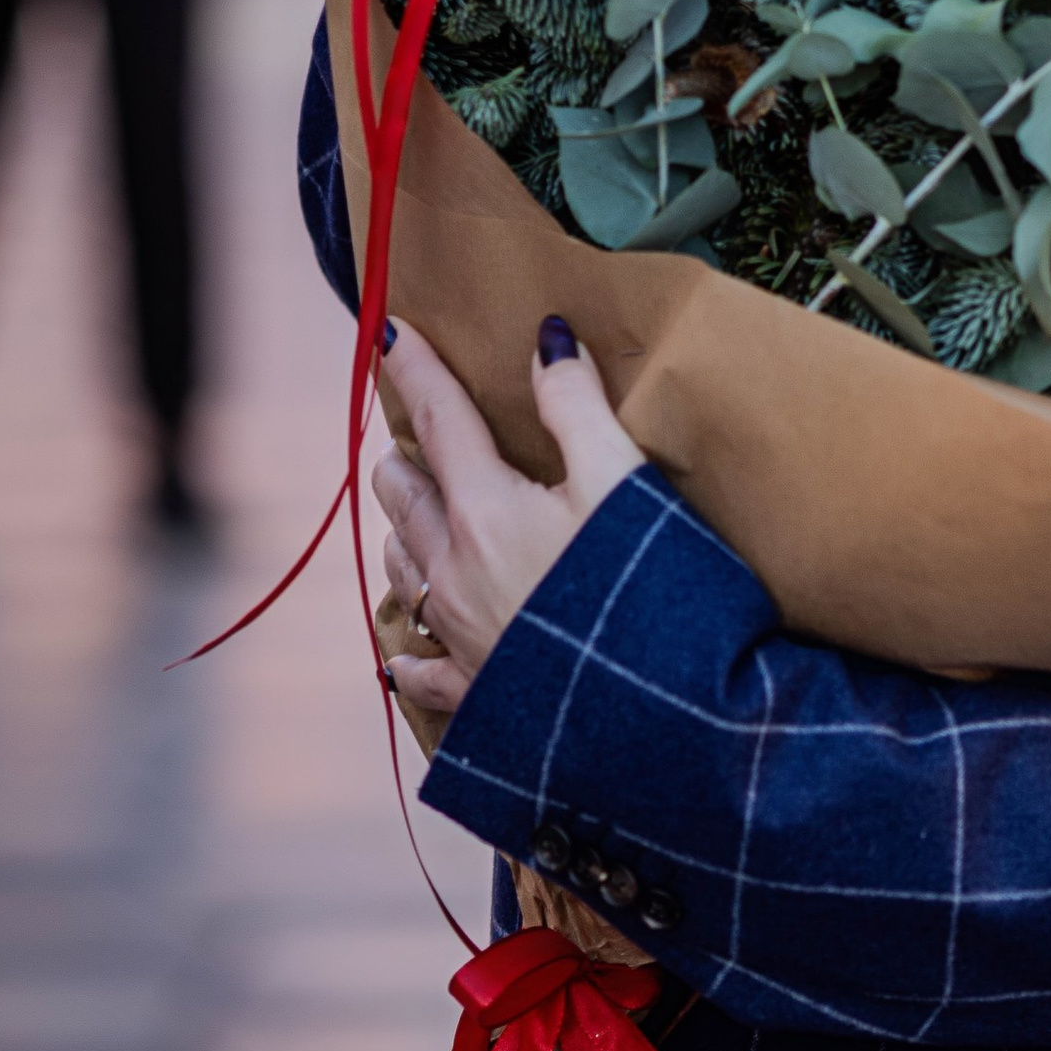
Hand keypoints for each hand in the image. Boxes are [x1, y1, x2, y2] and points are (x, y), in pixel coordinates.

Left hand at [373, 316, 645, 724]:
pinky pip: (419, 668)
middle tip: (414, 433)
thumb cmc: (645, 591)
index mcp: (486, 509)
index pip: (439, 419)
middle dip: (404, 455)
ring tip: (417, 515)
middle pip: (403, 494)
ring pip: (401, 568)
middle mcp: (454, 570)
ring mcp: (458, 636)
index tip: (390, 328)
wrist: (659, 722)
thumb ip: (578, 408)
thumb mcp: (622, 482)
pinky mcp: (475, 693)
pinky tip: (403, 657)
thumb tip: (546, 340)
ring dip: (405, 532)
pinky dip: (409, 649)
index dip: (415, 368)